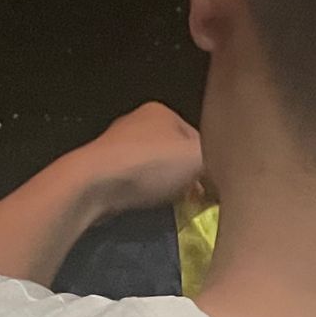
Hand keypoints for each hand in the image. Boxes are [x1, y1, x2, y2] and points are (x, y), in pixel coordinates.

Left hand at [73, 103, 204, 215]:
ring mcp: (117, 144)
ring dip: (164, 186)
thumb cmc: (150, 165)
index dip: (209, 163)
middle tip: (195, 199)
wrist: (93, 184)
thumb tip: (222, 172)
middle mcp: (138, 121)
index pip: (199, 137)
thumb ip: (217, 161)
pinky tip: (146, 205)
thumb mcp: (199, 158)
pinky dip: (142, 192)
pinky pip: (133, 181)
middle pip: (175, 153)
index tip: (213, 187)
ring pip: (154, 168)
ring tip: (172, 204)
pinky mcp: (102, 168)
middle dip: (186, 176)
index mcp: (162, 111)